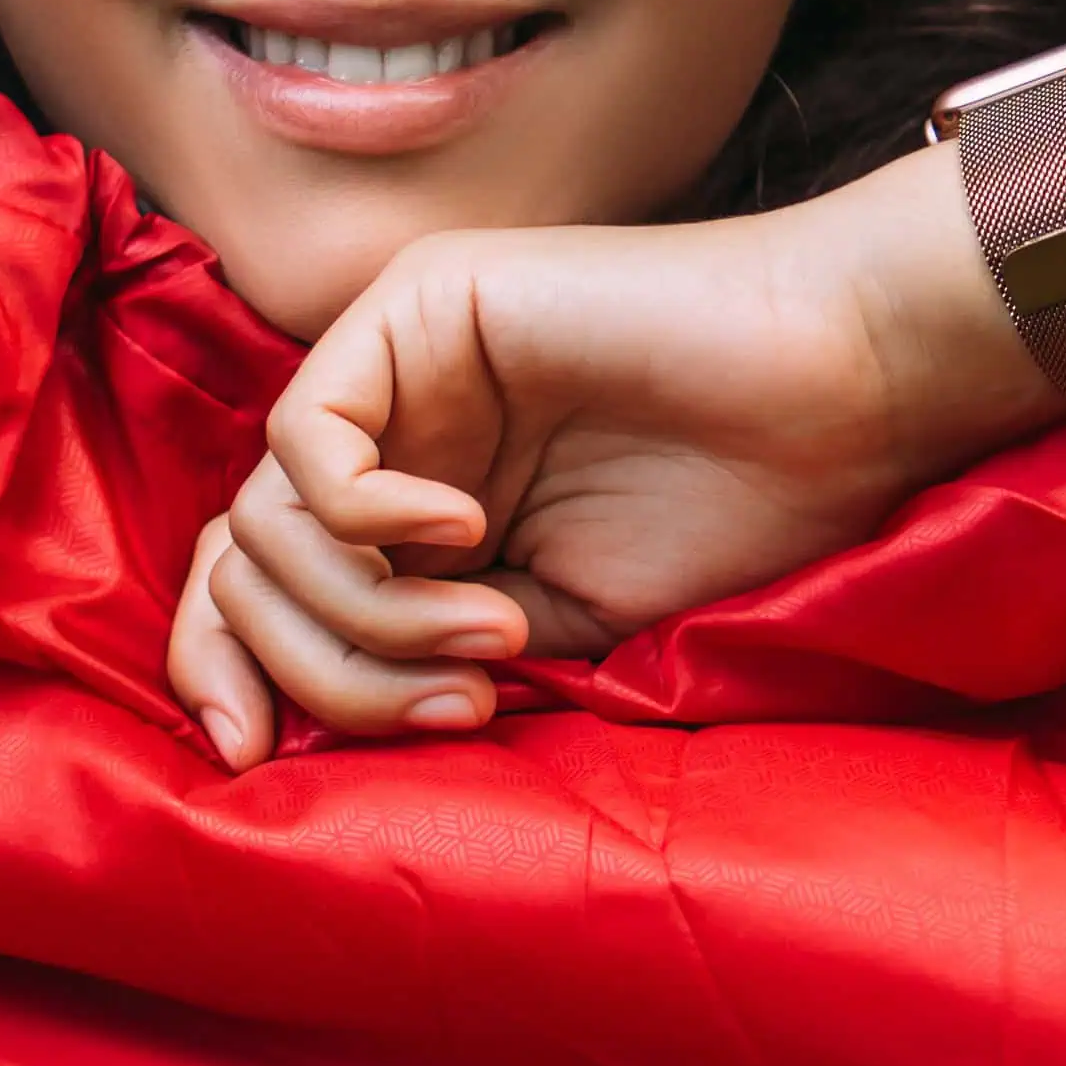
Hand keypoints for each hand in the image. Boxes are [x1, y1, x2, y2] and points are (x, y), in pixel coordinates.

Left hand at [165, 151, 1053, 769]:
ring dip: (373, 615)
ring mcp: (395, 367)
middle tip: (458, 708)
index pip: (254, 595)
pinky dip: (368, 514)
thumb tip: (276, 725)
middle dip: (320, 672)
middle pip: (243, 569)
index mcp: (409, 513)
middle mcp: (384, 435)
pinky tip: (473, 529)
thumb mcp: (550, 627)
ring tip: (497, 628)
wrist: (840, 394)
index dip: (225, 677)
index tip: (251, 758)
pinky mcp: (416, 306)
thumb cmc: (737, 513)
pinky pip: (307, 437)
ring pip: (264, 518)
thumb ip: (420, 658)